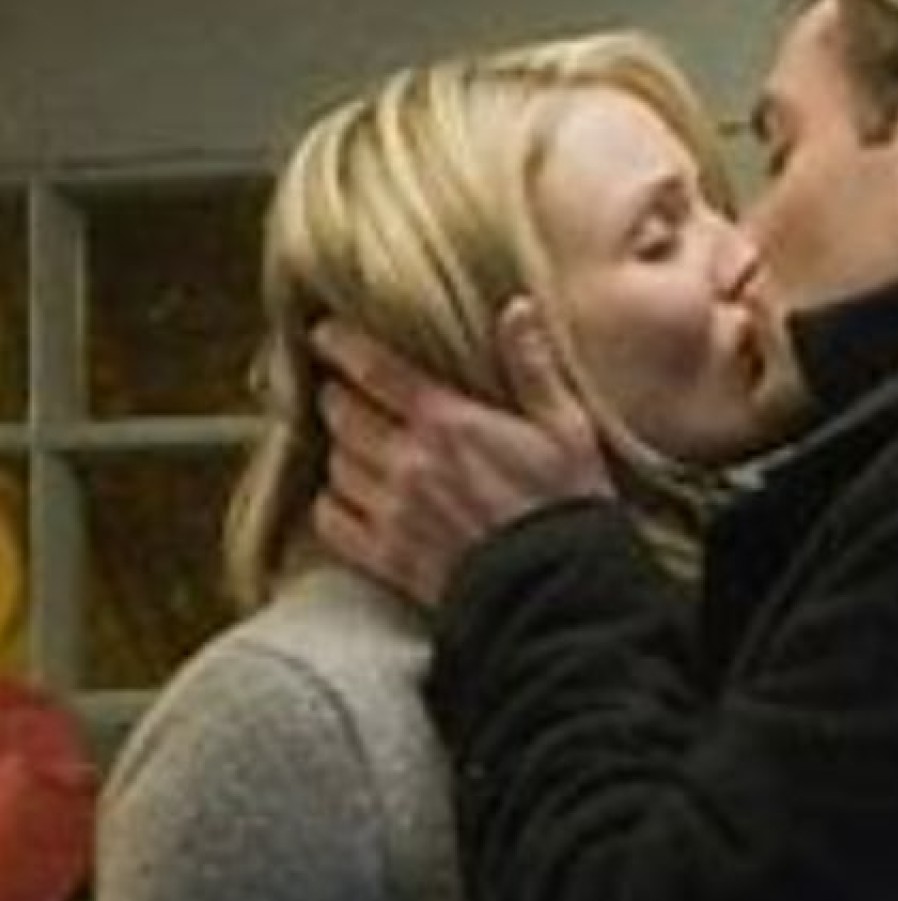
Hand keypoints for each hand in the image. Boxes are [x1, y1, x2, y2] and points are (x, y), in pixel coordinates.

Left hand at [310, 300, 613, 605]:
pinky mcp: (386, 558)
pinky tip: (346, 498)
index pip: (374, 370)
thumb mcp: (567, 427)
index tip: (326, 333)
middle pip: (343, 414)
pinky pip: (332, 521)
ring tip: (350, 443)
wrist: (556, 591)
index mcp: (448, 422)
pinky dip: (331, 504)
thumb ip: (534, 367)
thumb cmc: (569, 506)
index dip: (342, 345)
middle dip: (339, 396)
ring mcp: (391, 511)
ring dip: (339, 448)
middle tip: (344, 390)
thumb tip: (516, 309)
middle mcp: (408, 462)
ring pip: (335, 463)